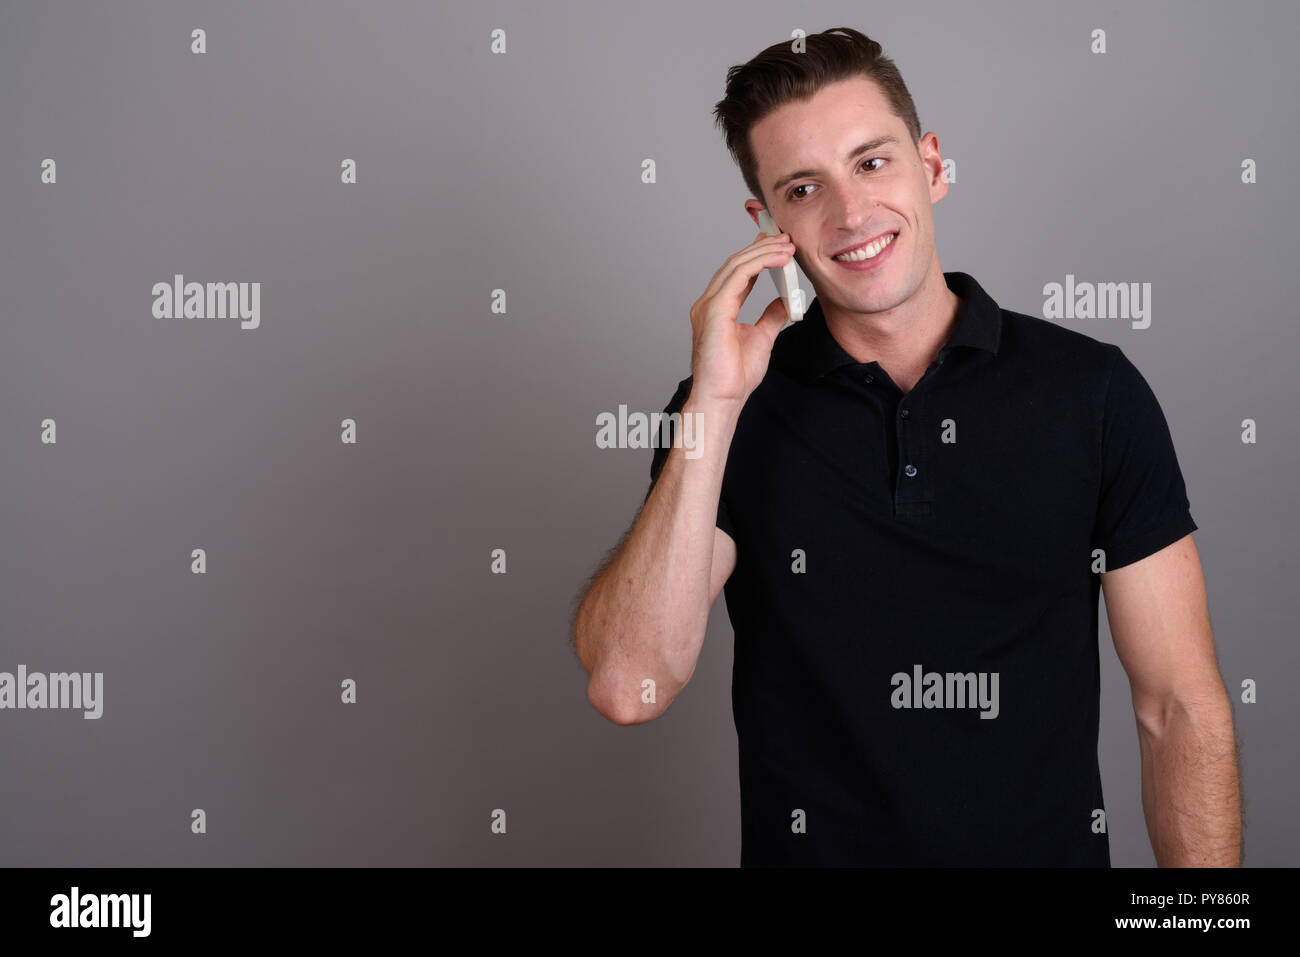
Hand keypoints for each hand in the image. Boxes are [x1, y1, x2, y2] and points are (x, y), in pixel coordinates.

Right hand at [688, 231, 796, 406]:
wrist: (723, 398)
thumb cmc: (735, 376)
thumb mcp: (762, 338)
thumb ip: (770, 317)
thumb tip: (783, 302)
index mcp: (717, 309)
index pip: (737, 273)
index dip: (757, 255)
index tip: (777, 245)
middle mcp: (708, 303)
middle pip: (735, 263)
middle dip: (761, 247)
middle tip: (785, 238)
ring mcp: (708, 305)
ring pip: (736, 265)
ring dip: (763, 251)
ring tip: (787, 245)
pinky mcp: (714, 309)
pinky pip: (739, 276)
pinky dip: (760, 263)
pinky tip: (779, 259)